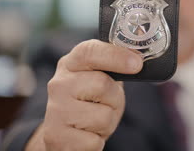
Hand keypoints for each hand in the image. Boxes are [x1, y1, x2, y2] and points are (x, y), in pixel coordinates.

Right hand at [26, 39, 142, 150]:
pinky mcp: (56, 137)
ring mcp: (56, 110)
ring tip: (95, 122)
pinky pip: (95, 141)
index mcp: (71, 64)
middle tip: (106, 105)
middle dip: (114, 99)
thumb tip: (137, 58)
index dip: (115, 56)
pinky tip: (86, 136)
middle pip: (103, 84)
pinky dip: (97, 142)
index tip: (137, 64)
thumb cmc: (91, 103)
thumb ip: (114, 66)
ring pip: (103, 116)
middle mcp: (59, 83)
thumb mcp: (102, 80)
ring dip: (107, 123)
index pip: (90, 52)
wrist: (65, 135)